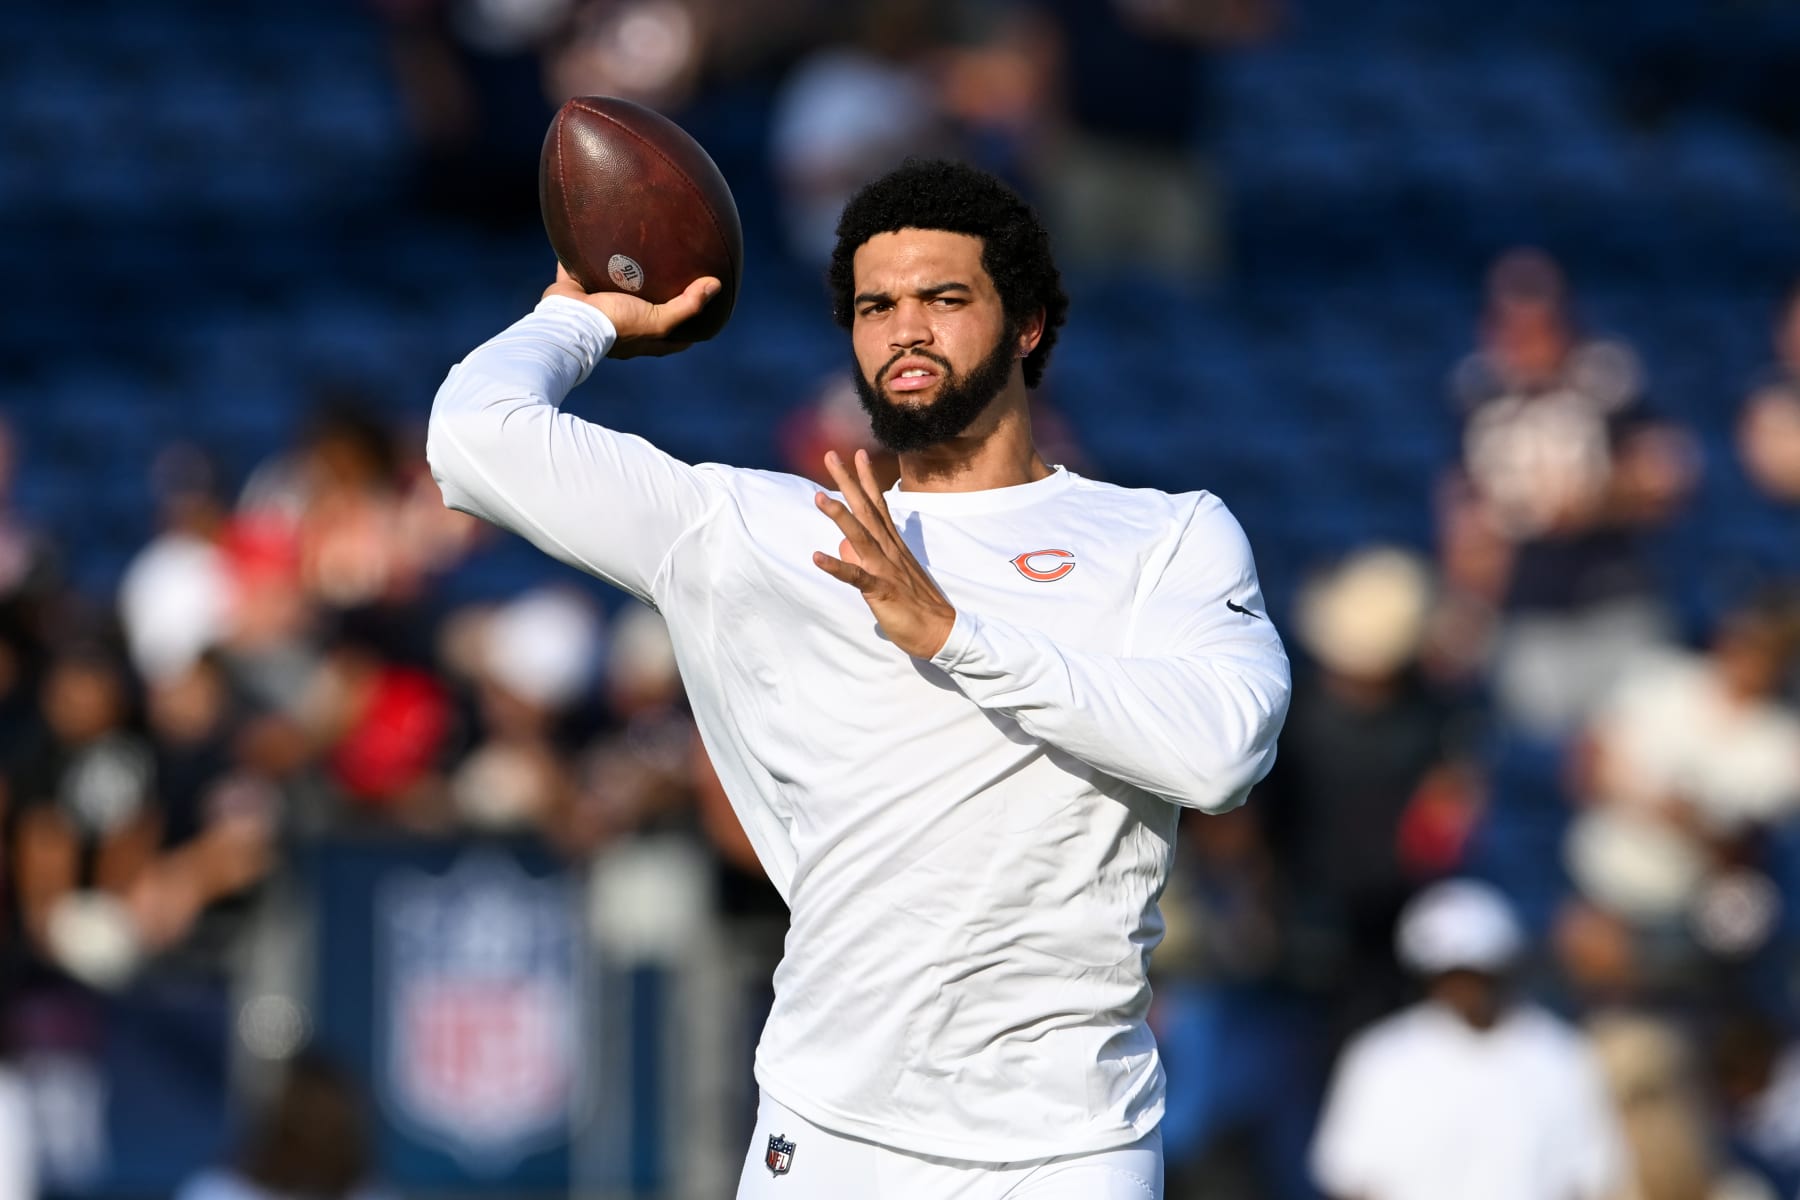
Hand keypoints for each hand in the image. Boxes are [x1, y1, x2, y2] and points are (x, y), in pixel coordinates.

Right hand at [542, 263, 719, 358]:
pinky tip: (594, 238)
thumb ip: (686, 305)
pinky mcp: (577, 289)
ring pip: (612, 289)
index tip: (704, 315)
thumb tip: (715, 285)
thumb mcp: (657, 321)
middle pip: (644, 312)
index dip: (690, 330)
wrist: (570, 320)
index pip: (672, 338)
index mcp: (642, 338)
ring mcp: (597, 308)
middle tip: (671, 278)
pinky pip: (580, 268)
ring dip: (621, 275)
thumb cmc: (617, 325)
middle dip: (656, 299)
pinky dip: (584, 257)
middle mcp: (621, 324)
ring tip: (636, 254)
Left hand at [812, 449, 957, 658]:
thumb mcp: (889, 575)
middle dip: (848, 483)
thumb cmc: (915, 604)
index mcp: (893, 544)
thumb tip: (841, 548)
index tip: (857, 454)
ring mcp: (886, 568)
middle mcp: (889, 550)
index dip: (867, 479)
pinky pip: (856, 577)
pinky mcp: (881, 590)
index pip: (878, 505)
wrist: (940, 631)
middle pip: (866, 510)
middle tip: (831, 456)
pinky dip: (837, 567)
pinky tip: (817, 557)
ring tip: (819, 497)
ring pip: (861, 536)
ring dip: (840, 516)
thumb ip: (866, 557)